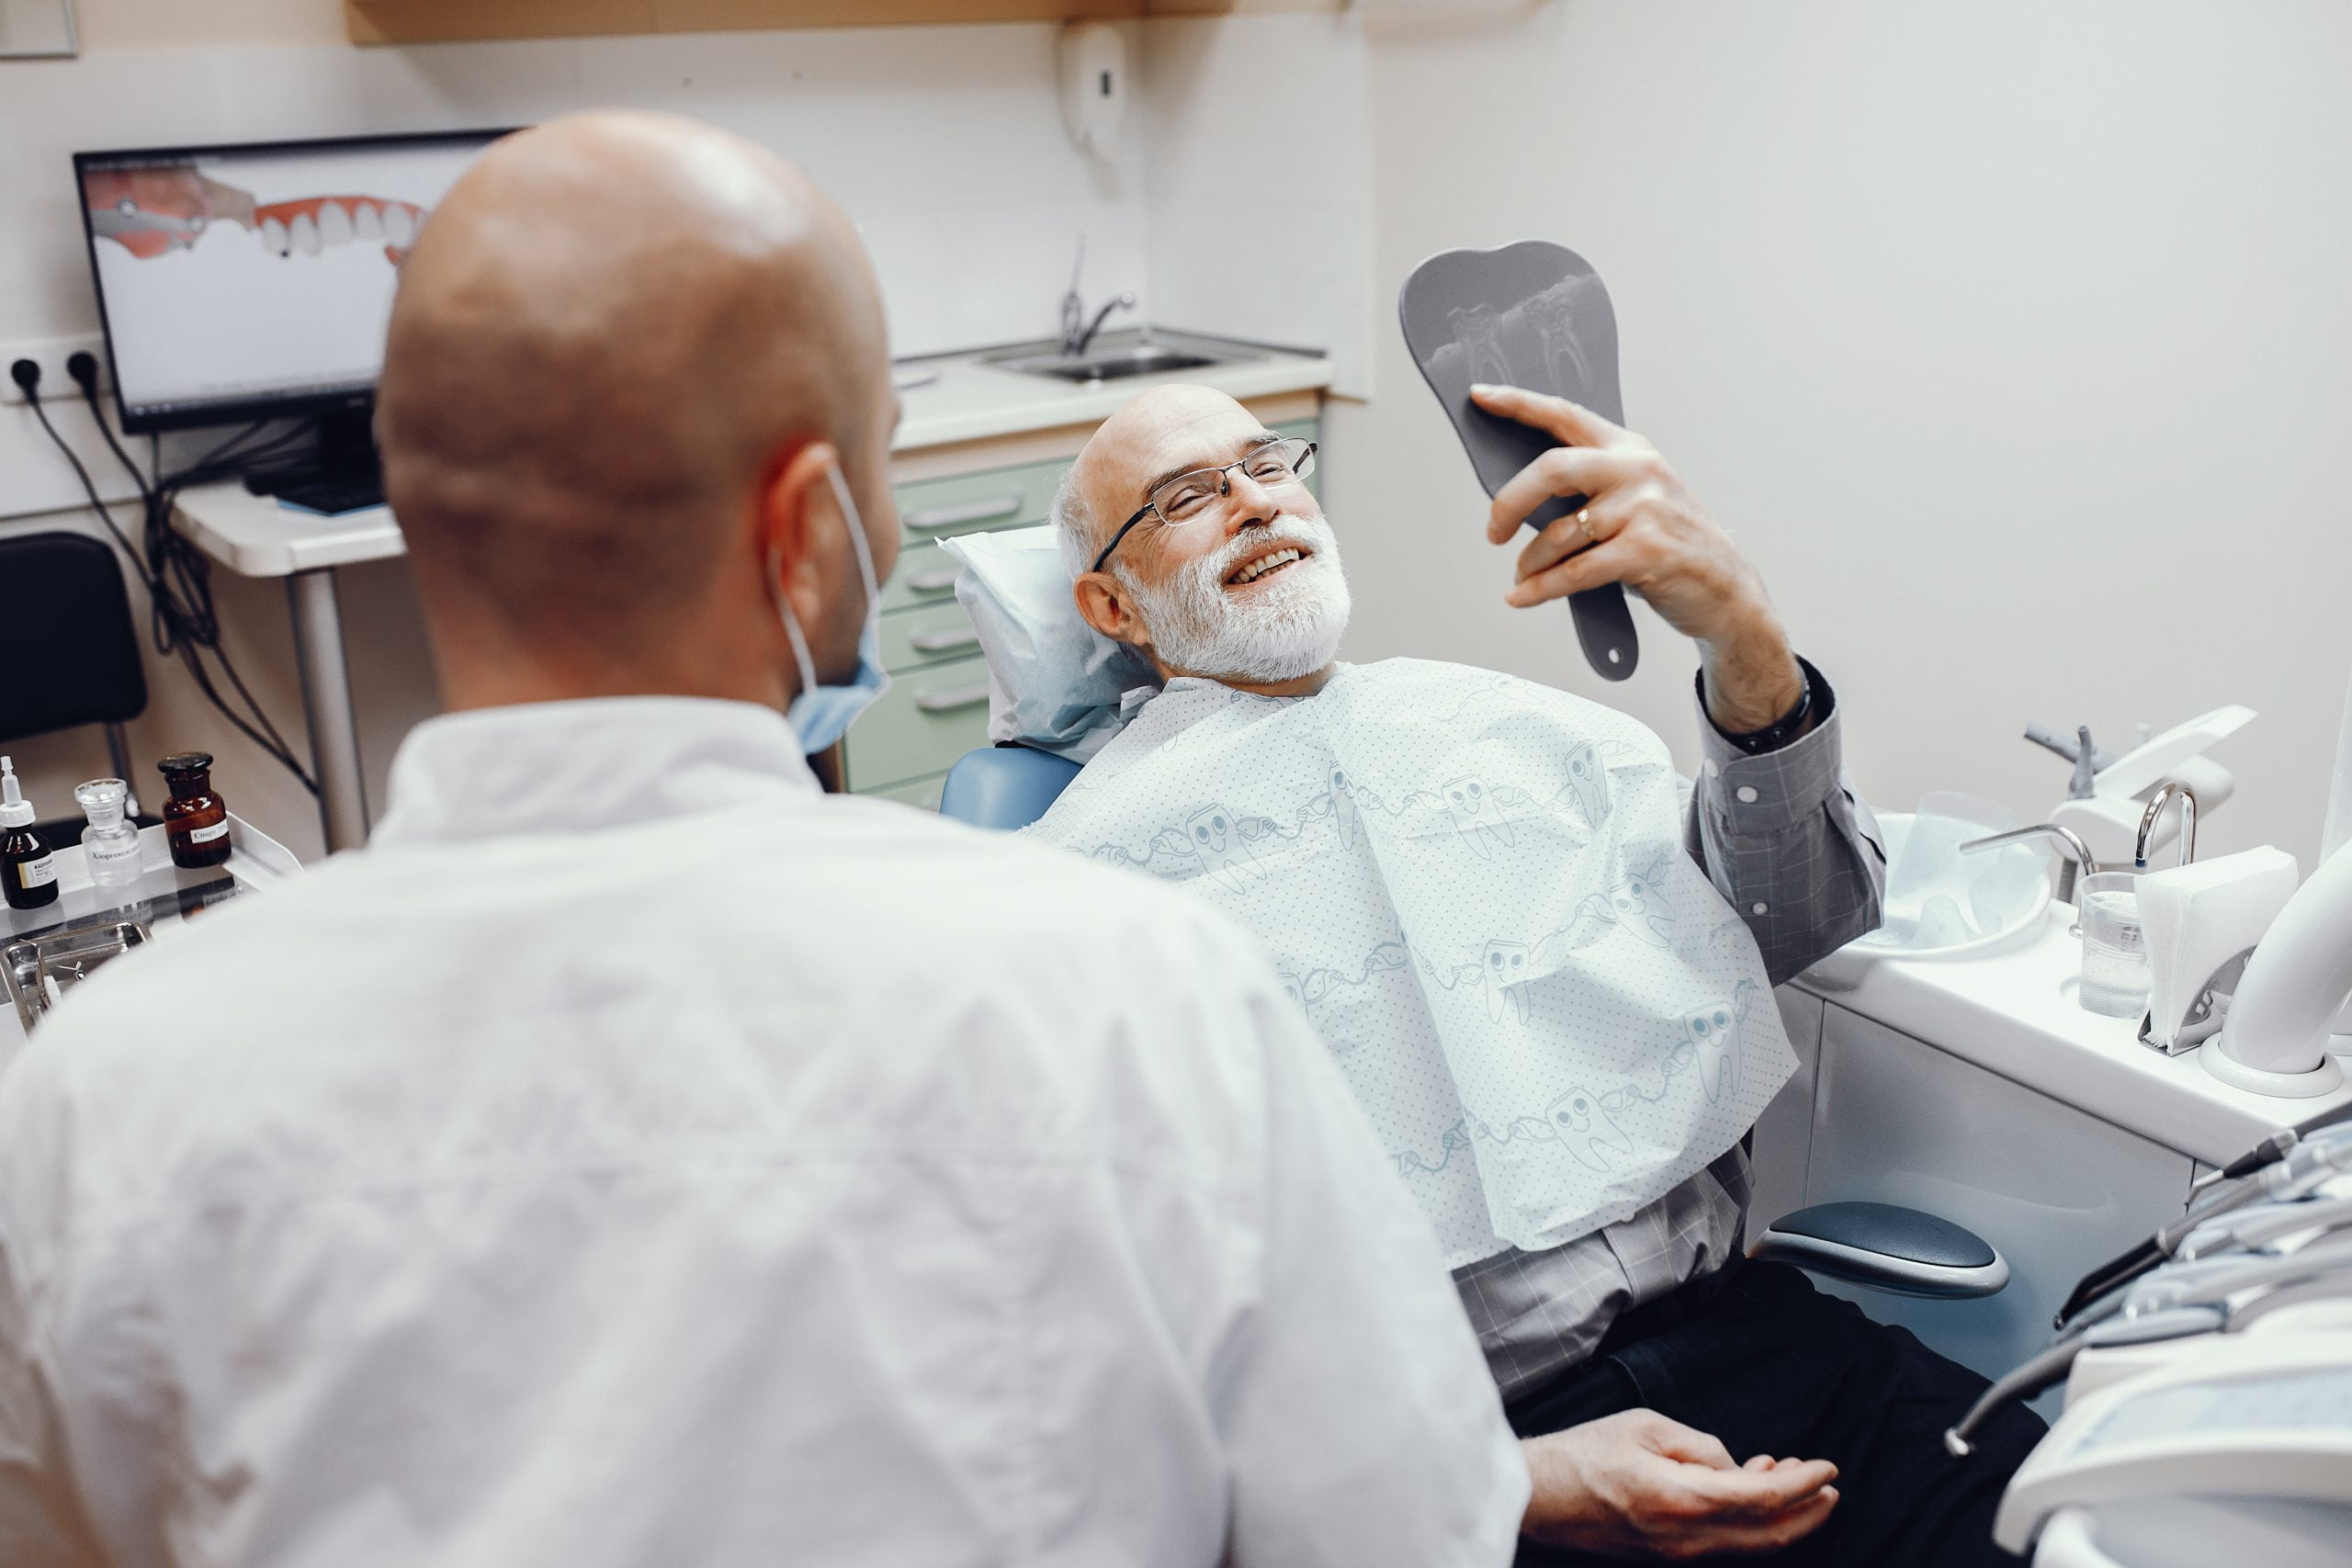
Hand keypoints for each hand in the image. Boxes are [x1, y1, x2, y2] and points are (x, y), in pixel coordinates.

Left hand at [1470, 384, 1802, 732]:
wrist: (1727, 589)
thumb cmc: (1672, 543)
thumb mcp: (1637, 498)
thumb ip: (1590, 487)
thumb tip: (1520, 497)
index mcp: (1630, 449)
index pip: (1565, 415)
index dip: (1518, 403)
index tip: (1480, 396)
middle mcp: (1637, 471)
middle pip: (1552, 469)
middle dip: (1509, 501)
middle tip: (1492, 531)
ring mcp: (1644, 510)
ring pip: (1559, 533)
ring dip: (1530, 562)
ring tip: (1524, 576)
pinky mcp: (1646, 551)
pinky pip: (1574, 571)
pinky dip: (1541, 588)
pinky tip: (1523, 596)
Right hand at [1519, 1409, 1839, 1558]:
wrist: (1540, 1496)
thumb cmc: (1583, 1455)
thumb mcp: (1646, 1427)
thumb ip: (1702, 1446)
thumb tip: (1734, 1466)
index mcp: (1683, 1499)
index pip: (1764, 1498)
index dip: (1803, 1484)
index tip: (1827, 1468)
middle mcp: (1687, 1537)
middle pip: (1769, 1535)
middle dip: (1808, 1512)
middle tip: (1828, 1485)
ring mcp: (1679, 1552)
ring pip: (1751, 1544)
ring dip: (1783, 1516)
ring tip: (1795, 1480)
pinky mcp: (1669, 1554)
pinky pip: (1725, 1543)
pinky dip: (1752, 1522)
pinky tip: (1750, 1489)